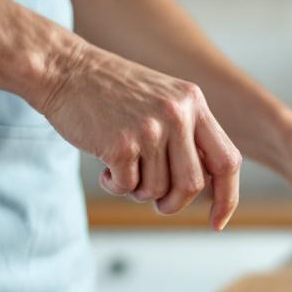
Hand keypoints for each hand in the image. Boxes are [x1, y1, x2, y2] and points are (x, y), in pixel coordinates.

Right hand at [40, 43, 241, 228]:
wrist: (64, 69)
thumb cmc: (111, 91)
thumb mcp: (163, 99)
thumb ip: (187, 133)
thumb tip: (206, 186)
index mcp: (193, 102)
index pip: (227, 160)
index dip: (227, 197)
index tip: (217, 223)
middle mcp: (177, 114)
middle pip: (193, 185)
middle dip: (173, 203)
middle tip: (157, 202)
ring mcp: (149, 128)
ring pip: (157, 190)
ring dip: (137, 190)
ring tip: (122, 167)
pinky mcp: (120, 143)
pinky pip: (127, 187)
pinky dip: (115, 185)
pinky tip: (105, 166)